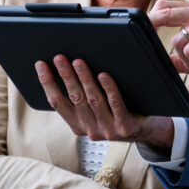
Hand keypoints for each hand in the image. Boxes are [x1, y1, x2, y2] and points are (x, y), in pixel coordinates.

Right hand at [35, 57, 174, 147]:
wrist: (147, 131)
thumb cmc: (118, 112)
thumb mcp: (95, 110)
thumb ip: (82, 96)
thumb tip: (67, 66)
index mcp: (78, 125)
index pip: (57, 103)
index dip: (47, 83)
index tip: (41, 64)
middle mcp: (91, 130)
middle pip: (74, 98)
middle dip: (65, 76)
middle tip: (59, 57)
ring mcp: (108, 130)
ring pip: (93, 100)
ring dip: (84, 79)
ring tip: (78, 61)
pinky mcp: (125, 127)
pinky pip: (116, 104)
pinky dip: (109, 89)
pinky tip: (104, 75)